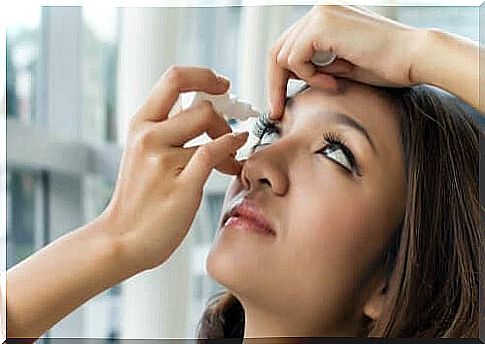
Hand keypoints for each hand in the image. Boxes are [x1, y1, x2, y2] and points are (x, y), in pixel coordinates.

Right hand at [102, 66, 248, 272]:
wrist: (121, 239)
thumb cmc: (139, 197)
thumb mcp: (142, 153)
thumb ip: (167, 129)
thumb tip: (202, 108)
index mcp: (139, 124)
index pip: (175, 78)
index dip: (204, 76)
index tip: (222, 85)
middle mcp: (148, 136)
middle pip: (201, 105)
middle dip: (224, 116)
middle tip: (230, 131)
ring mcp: (163, 160)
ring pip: (210, 128)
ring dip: (230, 138)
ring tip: (232, 157)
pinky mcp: (181, 184)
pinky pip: (213, 153)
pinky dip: (232, 148)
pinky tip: (237, 156)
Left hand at [267, 1, 423, 118]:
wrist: (414, 57)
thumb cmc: (386, 65)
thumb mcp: (341, 67)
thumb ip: (316, 66)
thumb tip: (291, 78)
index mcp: (323, 19)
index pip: (287, 47)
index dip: (279, 78)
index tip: (278, 104)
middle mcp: (318, 12)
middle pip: (277, 50)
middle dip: (274, 84)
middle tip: (276, 110)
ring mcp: (319, 14)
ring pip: (281, 55)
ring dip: (302, 79)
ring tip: (332, 84)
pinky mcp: (322, 24)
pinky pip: (295, 58)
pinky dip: (309, 76)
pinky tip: (333, 81)